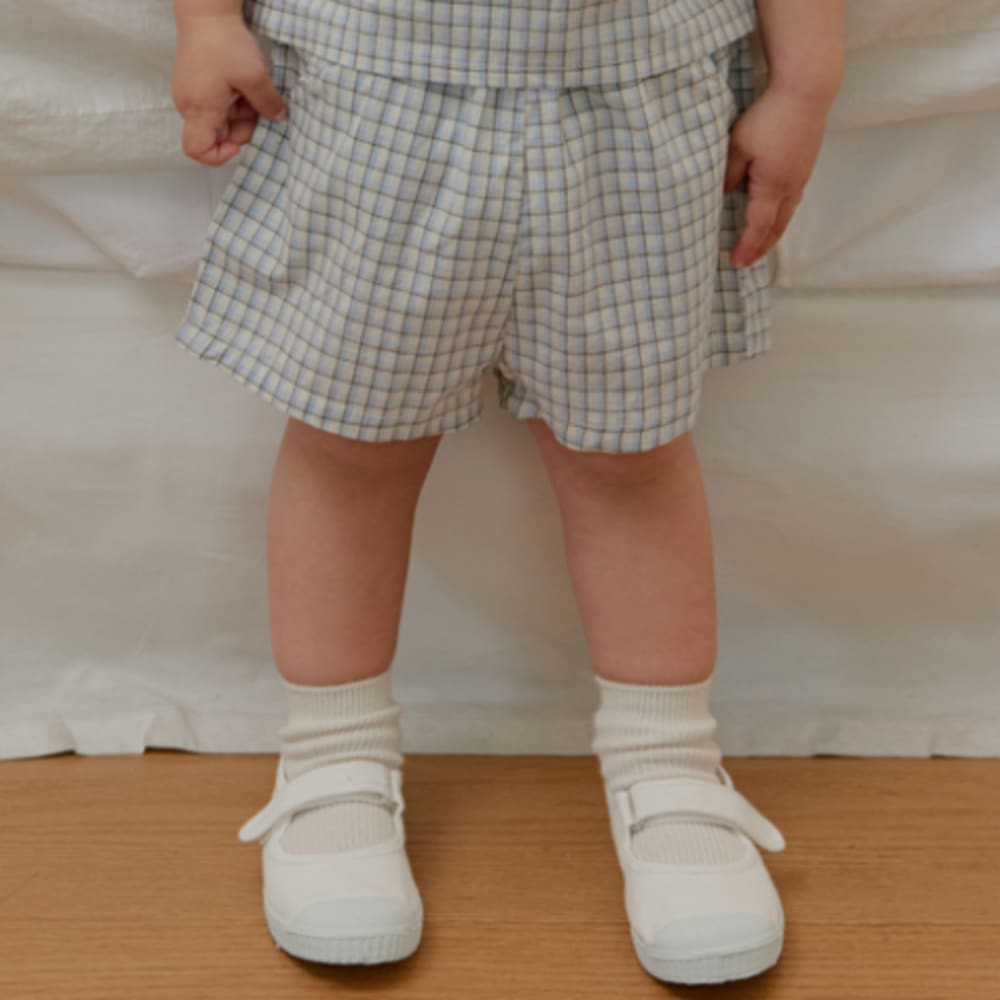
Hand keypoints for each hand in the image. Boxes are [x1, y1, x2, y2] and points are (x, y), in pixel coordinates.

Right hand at [172, 14, 287, 165]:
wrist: (207, 10)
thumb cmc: (224, 41)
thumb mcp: (255, 76)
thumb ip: (269, 104)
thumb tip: (278, 118)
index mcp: (199, 108)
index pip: (197, 151)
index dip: (218, 156)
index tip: (239, 145)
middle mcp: (190, 105)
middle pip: (218, 136)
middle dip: (242, 127)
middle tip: (254, 103)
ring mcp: (192, 95)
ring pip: (223, 120)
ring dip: (242, 112)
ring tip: (248, 88)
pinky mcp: (198, 86)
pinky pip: (220, 105)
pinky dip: (236, 101)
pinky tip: (242, 84)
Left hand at [723, 87, 831, 267]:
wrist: (807, 91)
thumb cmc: (769, 116)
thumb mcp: (737, 146)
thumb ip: (728, 174)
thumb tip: (722, 195)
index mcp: (772, 187)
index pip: (757, 227)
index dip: (746, 247)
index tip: (736, 262)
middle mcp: (790, 187)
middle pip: (776, 228)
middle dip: (761, 248)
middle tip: (747, 262)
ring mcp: (801, 176)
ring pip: (786, 215)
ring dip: (772, 233)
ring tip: (760, 244)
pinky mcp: (805, 165)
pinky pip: (792, 199)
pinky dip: (781, 214)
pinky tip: (774, 213)